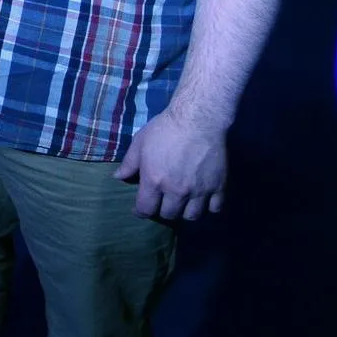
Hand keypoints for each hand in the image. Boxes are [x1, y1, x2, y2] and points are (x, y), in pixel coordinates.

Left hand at [112, 107, 227, 220]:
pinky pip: (215, 208)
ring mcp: (199, 190)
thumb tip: (118, 178)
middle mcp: (177, 191)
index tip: (139, 210)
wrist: (196, 120)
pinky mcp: (218, 186)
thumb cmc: (164, 129)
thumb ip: (129, 163)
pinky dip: (209, 207)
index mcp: (154, 181)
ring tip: (182, 203)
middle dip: (163, 210)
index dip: (140, 212)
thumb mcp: (139, 143)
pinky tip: (203, 199)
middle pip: (169, 215)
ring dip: (185, 212)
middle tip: (162, 202)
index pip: (146, 209)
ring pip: (192, 216)